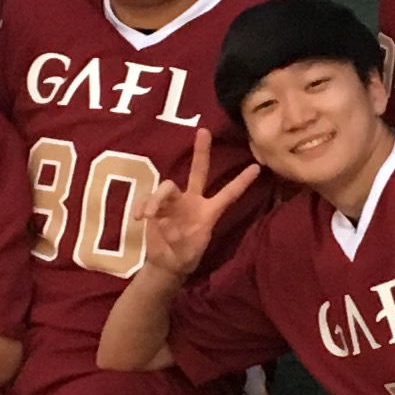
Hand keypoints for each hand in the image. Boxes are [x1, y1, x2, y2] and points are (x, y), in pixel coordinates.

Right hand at [142, 127, 260, 284]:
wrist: (166, 263)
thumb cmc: (185, 257)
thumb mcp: (189, 255)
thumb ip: (181, 241)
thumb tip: (166, 224)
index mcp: (209, 211)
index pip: (228, 194)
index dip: (241, 182)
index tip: (257, 167)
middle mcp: (193, 200)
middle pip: (199, 171)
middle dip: (201, 151)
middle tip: (204, 131)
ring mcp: (174, 202)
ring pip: (167, 186)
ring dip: (157, 199)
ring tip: (149, 215)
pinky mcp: (156, 206)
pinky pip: (148, 199)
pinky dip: (142, 207)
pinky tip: (138, 218)